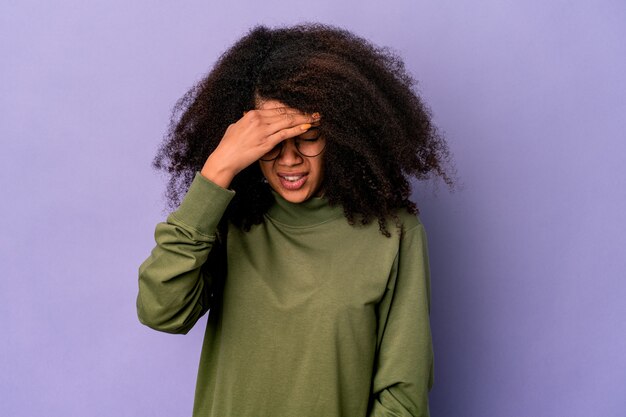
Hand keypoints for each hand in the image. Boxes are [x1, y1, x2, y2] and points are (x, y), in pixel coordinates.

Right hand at [201, 107, 319, 187]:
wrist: (224, 159)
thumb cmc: (228, 146)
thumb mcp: (236, 127)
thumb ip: (245, 122)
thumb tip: (248, 119)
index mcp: (252, 114)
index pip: (277, 109)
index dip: (291, 110)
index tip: (301, 111)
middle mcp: (259, 119)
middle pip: (285, 113)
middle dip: (301, 113)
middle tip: (314, 113)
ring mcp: (263, 131)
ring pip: (288, 121)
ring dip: (304, 119)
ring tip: (315, 119)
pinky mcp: (267, 143)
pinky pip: (286, 133)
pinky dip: (298, 129)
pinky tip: (307, 127)